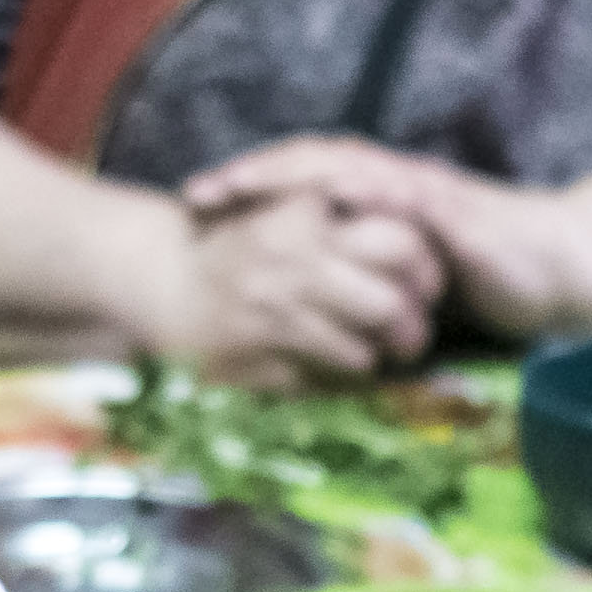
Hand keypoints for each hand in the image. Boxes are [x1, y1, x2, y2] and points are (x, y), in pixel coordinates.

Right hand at [138, 188, 443, 384]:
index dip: (427, 268)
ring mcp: (275, 320)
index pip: (401, 243)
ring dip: (377, 357)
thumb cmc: (236, 240)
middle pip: (390, 306)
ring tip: (378, 350)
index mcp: (304, 217)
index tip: (429, 282)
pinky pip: (327, 385)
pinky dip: (343, 380)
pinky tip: (338, 364)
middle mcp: (292, 267)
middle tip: (415, 330)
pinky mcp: (261, 365)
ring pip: (363, 353)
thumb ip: (346, 207)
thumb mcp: (288, 205)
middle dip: (413, 325)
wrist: (161, 282)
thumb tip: (424, 224)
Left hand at [183, 138, 591, 342]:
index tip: (201, 208)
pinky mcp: (446, 210)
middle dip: (250, 176)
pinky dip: (353, 188)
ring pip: (340, 167)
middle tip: (196, 194)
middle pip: (308, 164)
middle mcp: (394, 185)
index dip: (254, 191)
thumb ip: (373, 287)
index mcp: (382, 201)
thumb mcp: (414, 287)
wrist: (563, 271)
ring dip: (286, 173)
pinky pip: (392, 193)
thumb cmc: (495, 282)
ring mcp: (419, 192)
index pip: (306, 183)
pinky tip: (316, 191)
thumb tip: (322, 315)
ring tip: (237, 184)